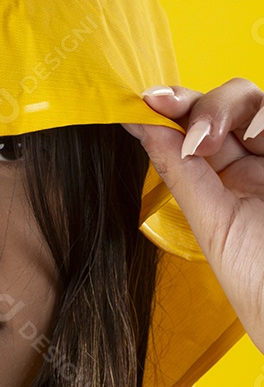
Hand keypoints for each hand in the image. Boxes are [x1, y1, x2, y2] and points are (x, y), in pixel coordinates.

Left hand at [122, 77, 263, 355]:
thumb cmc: (261, 287)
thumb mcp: (215, 226)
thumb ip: (181, 172)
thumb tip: (136, 124)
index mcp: (228, 180)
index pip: (196, 126)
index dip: (173, 106)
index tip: (148, 100)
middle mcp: (258, 163)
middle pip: (229, 102)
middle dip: (204, 105)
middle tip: (192, 131)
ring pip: (259, 102)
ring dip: (235, 109)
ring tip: (237, 141)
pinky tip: (259, 138)